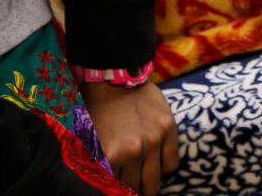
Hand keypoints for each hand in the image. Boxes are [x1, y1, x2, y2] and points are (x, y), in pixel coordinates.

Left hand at [81, 80, 178, 195]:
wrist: (114, 77)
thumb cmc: (97, 110)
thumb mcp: (89, 141)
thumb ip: (99, 165)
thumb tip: (107, 185)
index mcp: (110, 156)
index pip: (115, 190)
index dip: (116, 193)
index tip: (119, 191)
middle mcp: (133, 151)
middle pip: (136, 189)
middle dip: (133, 192)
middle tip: (131, 191)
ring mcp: (153, 140)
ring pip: (155, 181)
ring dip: (149, 186)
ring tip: (146, 187)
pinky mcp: (168, 129)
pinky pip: (171, 164)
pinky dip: (164, 170)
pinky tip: (157, 166)